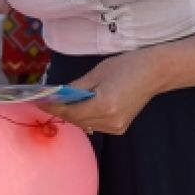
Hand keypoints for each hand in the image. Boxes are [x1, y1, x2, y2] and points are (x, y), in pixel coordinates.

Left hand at [42, 49, 164, 135]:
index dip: (52, 107)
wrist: (156, 72)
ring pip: (85, 124)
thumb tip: (57, 94)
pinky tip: (82, 106)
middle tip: (46, 101)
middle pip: (76, 120)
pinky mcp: (120, 128)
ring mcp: (116, 127)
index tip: (38, 102)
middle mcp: (110, 121)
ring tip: (62, 103)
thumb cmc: (127, 66)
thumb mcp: (98, 73)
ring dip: (73, 114)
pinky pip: (95, 124)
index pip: (70, 111)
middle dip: (61, 110)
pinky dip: (86, 116)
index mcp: (104, 105)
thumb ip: (76, 87)